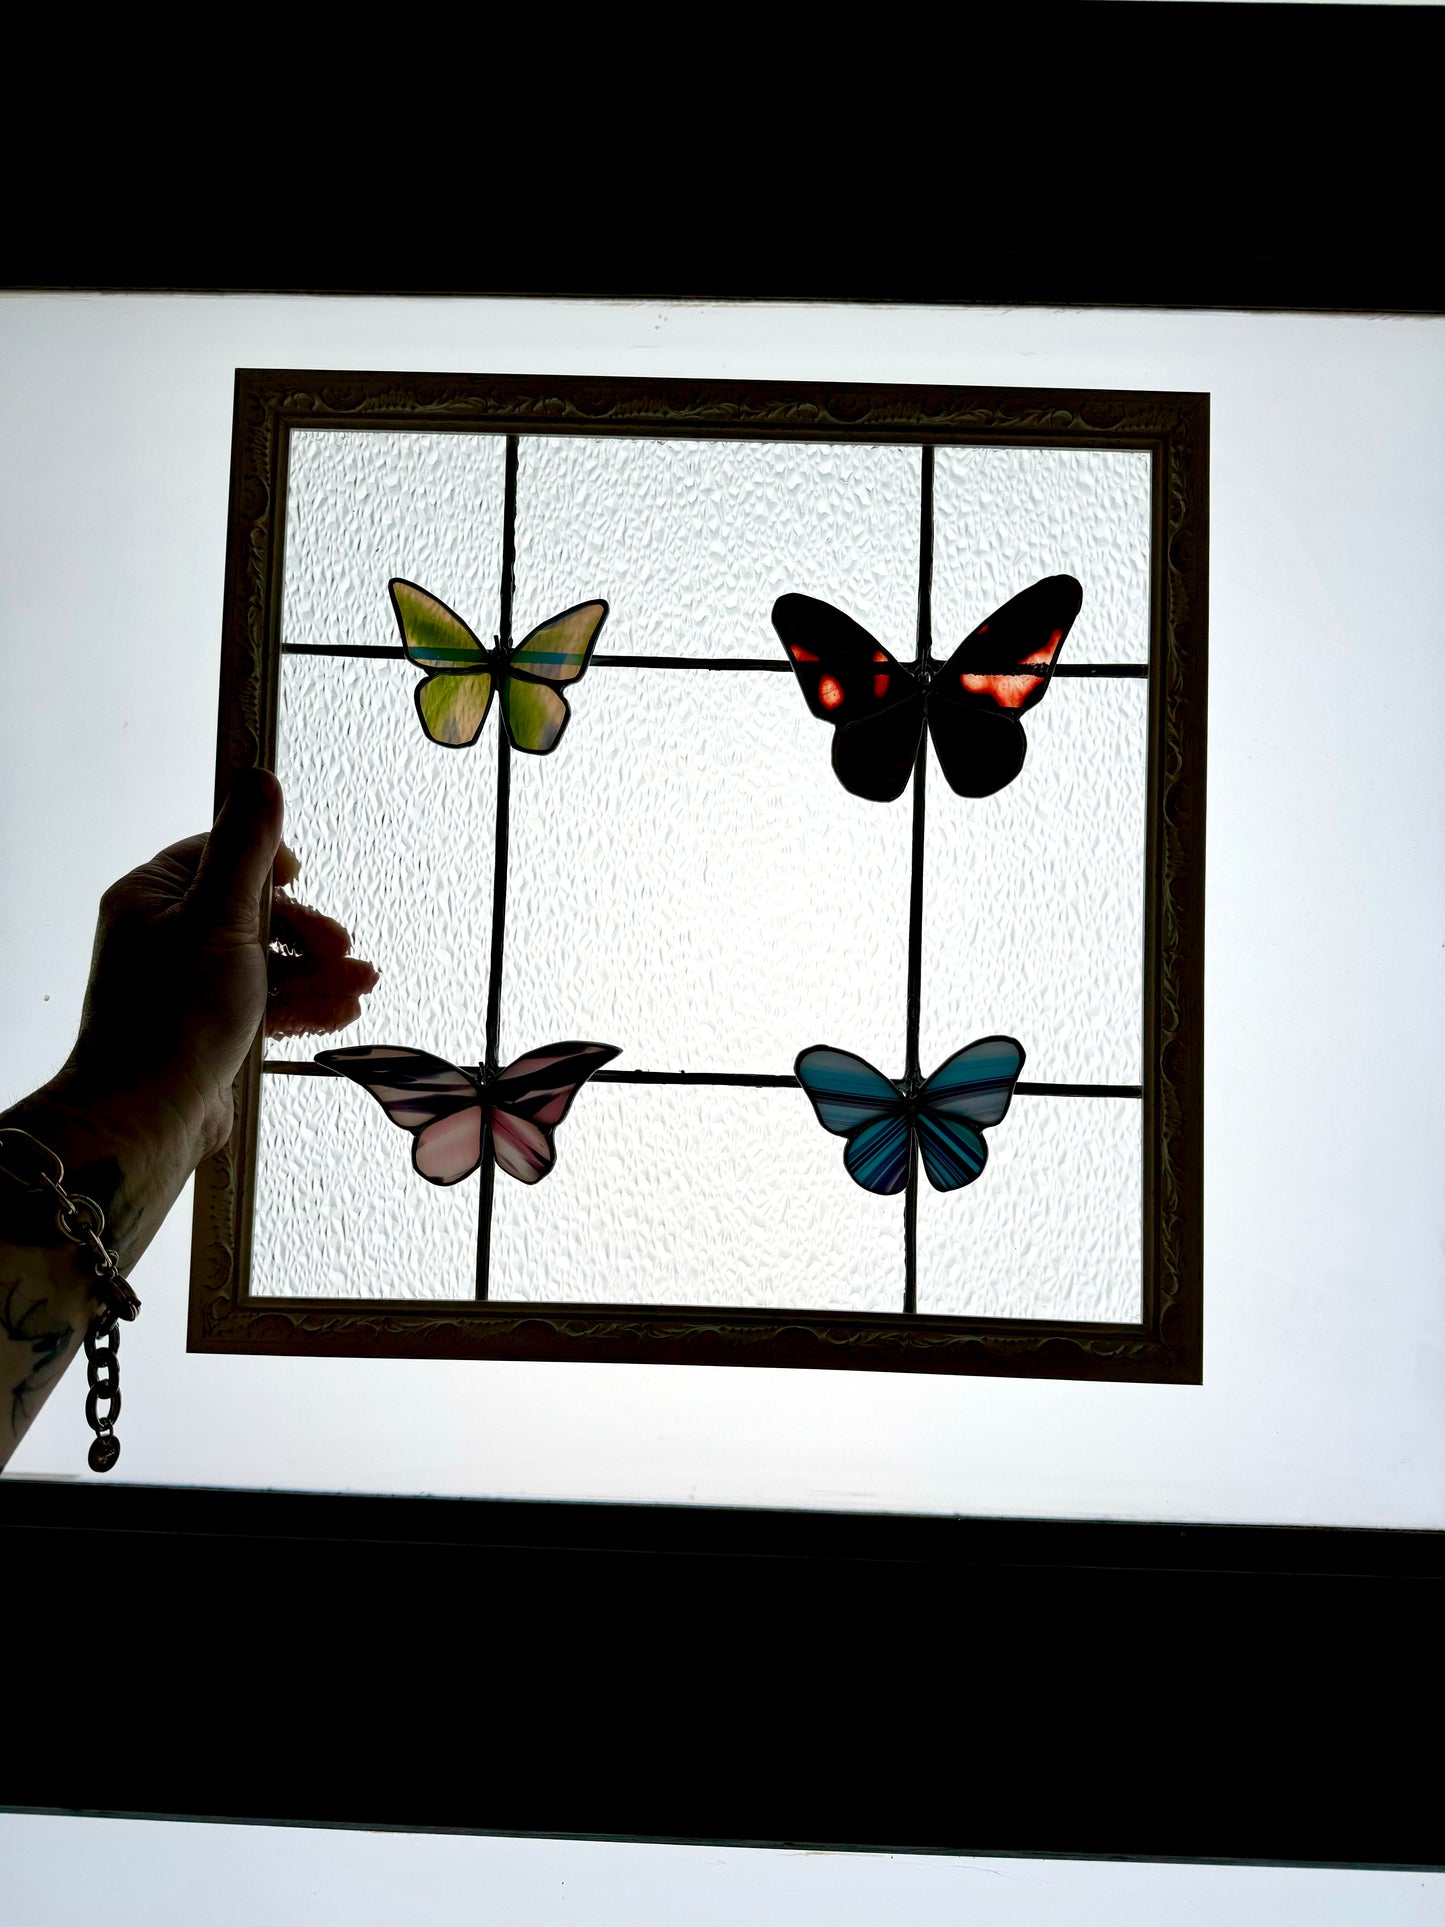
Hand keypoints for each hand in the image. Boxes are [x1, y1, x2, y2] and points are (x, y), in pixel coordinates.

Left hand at [62, 770, 377, 1168]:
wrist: (150, 1117)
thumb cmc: (174, 1016)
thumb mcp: (220, 918)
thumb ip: (247, 849)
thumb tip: (261, 777)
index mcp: (153, 896)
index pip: (220, 856)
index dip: (269, 866)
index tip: (302, 879)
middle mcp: (165, 935)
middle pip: (254, 912)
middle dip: (309, 933)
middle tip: (347, 951)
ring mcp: (187, 984)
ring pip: (267, 961)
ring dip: (318, 973)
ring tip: (361, 989)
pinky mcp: (209, 1026)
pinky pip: (264, 1001)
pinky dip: (302, 1004)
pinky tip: (339, 1014)